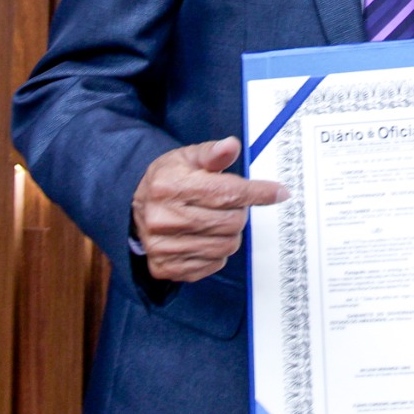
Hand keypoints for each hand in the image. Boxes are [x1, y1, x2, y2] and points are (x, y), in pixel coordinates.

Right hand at [130, 137, 288, 282]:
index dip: (258, 192)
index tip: (279, 192)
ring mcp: (163, 247)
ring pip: (226, 246)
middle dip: (239, 212)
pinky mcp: (166, 267)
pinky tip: (204, 238)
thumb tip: (231, 146)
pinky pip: (213, 264)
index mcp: (169, 187)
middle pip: (231, 222)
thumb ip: (212, 153)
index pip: (225, 192)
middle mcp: (164, 219)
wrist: (135, 209)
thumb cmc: (168, 181)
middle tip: (230, 204)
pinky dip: (217, 252)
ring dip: (230, 233)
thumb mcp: (187, 158)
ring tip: (216, 220)